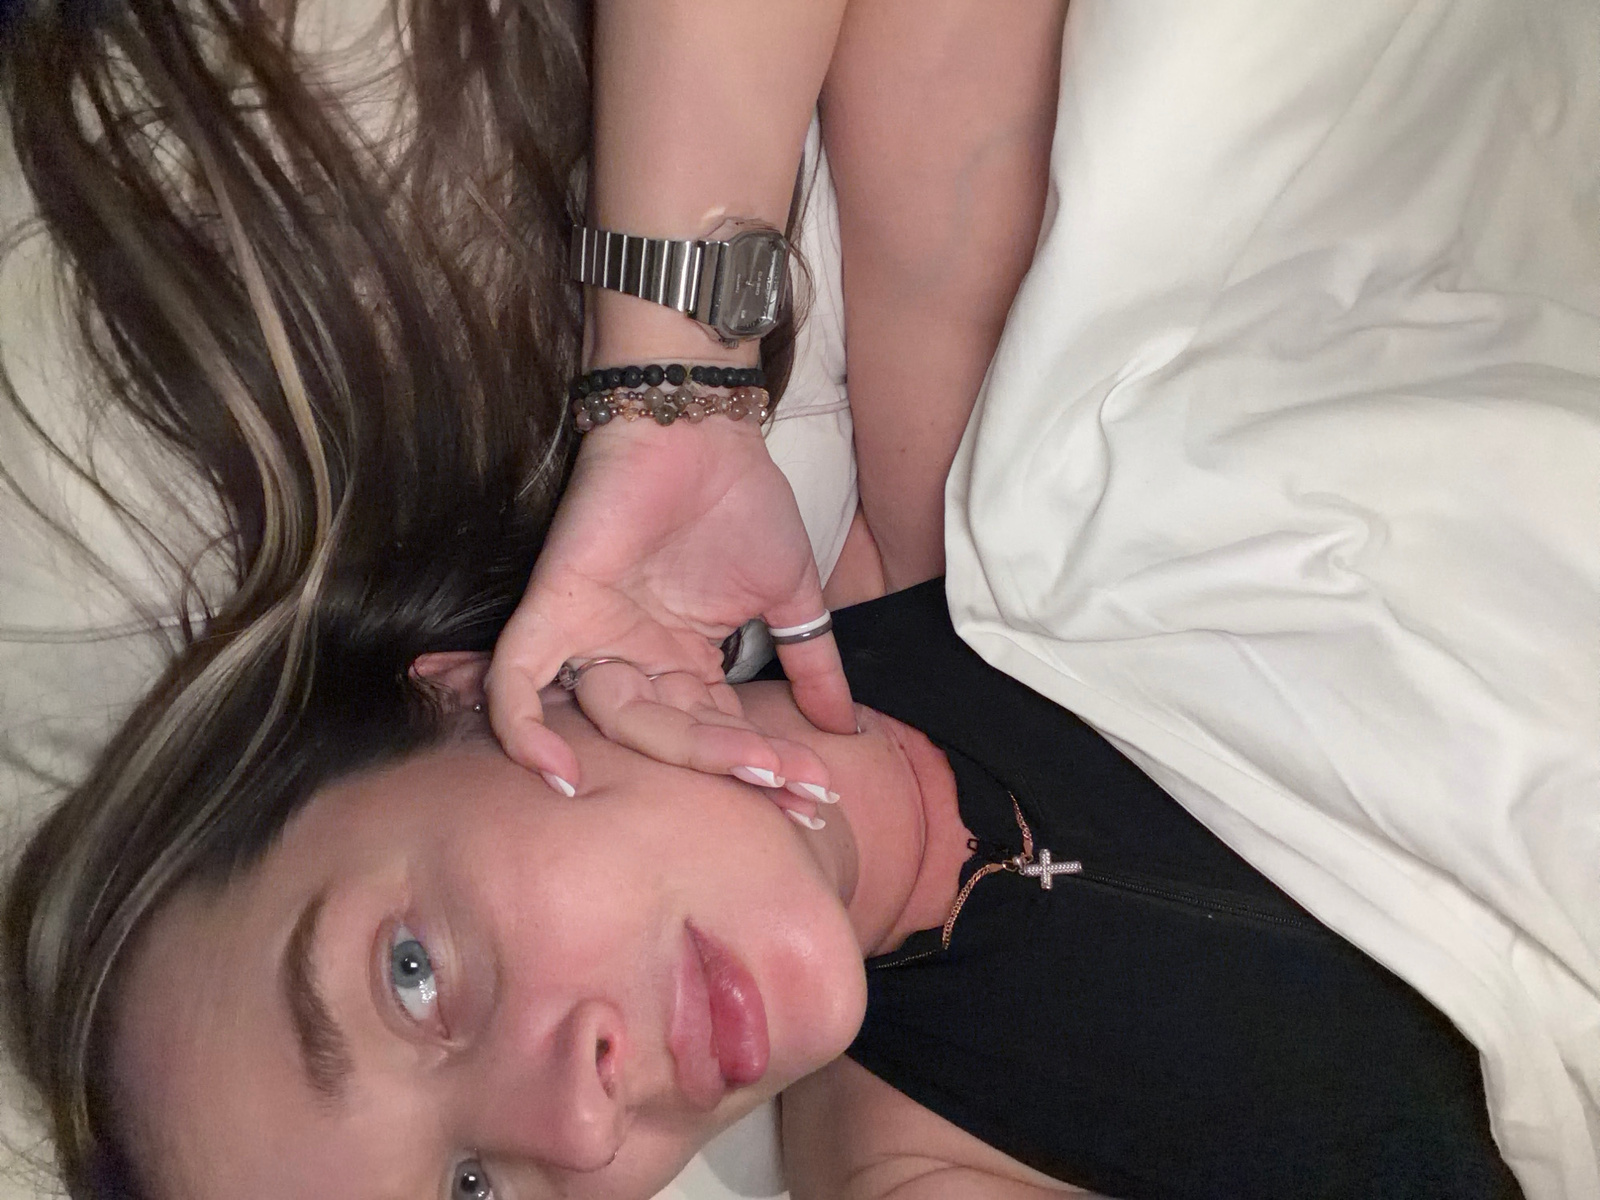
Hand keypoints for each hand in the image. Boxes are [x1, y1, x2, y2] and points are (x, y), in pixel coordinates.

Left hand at [485, 414, 856, 801]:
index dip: (761, 768)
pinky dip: (523, 734)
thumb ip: (813, 665)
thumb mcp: (791, 595)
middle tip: (796, 786)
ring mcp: (591, 640)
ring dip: (690, 752)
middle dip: (737, 767)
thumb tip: (847, 729)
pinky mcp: (551, 611)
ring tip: (759, 764)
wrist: (701, 428)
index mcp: (681, 666)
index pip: (715, 735)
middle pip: (673, 741)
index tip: (818, 797)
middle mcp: (634, 663)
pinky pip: (515, 686)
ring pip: (618, 725)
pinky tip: (565, 779)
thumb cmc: (742, 500)